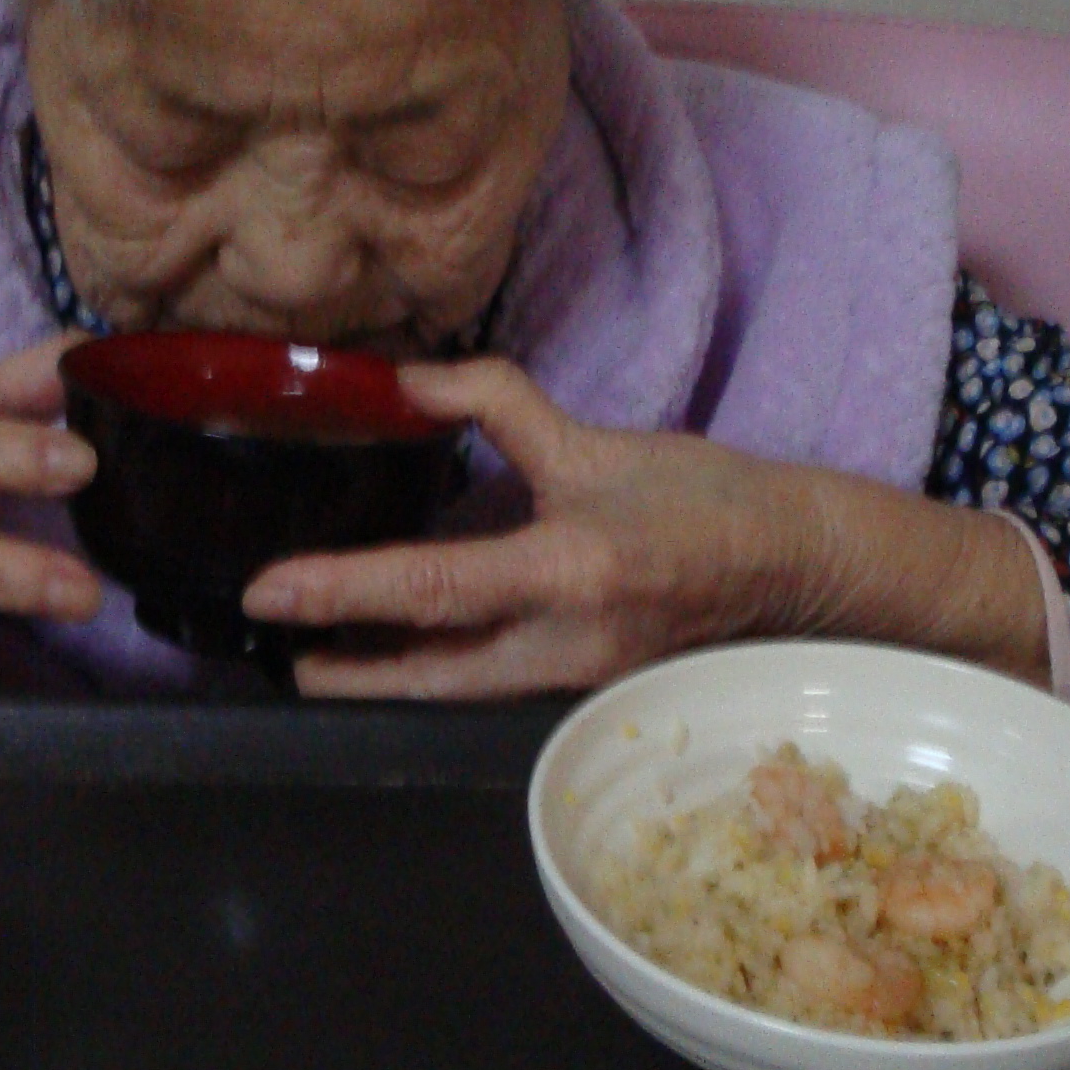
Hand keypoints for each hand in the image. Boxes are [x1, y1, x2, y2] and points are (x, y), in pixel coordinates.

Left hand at [234, 361, 799, 699]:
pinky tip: (407, 651)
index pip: (431, 584)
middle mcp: (567, 643)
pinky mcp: (589, 689)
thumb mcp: (598, 442)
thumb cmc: (707, 500)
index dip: (341, 589)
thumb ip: (499, 406)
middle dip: (349, 670)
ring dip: (389, 677)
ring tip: (322, 657)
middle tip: (278, 653)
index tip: (268, 594)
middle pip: (430, 672)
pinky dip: (443, 670)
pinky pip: (497, 685)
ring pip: (460, 688)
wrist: (802, 566)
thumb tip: (407, 380)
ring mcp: (579, 680)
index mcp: (569, 571)